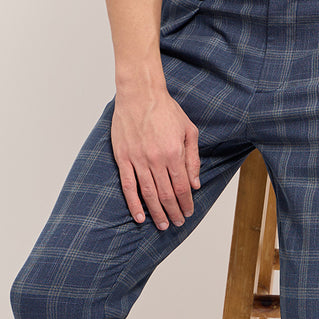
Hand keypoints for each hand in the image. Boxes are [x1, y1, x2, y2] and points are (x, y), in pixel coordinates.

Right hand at [111, 89, 200, 230]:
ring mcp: (138, 159)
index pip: (182, 188)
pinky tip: (140, 216)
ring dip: (157, 213)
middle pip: (167, 195)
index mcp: (173, 153)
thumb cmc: (165, 109)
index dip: (186, 204)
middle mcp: (156, 159)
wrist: (139, 92)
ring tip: (163, 225)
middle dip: (174, 212)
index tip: (188, 212)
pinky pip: (128, 186)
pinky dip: (133, 203)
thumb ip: (193, 159)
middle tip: (178, 223)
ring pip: (148, 194)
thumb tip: (196, 185)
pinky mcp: (123, 157)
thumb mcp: (189, 131)